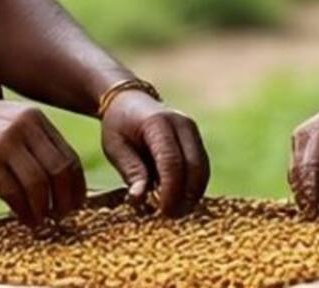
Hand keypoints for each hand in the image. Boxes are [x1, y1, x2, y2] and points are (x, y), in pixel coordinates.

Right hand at [0, 92, 86, 227]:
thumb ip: (36, 142)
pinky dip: (22, 210)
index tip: (76, 203)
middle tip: (61, 216)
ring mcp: (4, 143)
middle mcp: (25, 127)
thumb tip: (61, 180)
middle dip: (64, 199)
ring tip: (41, 220)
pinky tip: (24, 218)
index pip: (69, 156)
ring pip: (38, 183)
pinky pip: (12, 191)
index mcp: (36, 118)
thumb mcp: (13, 122)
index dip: (77, 186)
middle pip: (59, 170)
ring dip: (43, 208)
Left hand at [101, 90, 209, 216]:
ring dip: (192, 194)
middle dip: (185, 196)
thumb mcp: (115, 147)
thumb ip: (131, 171)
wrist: (130, 102)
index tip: (162, 211)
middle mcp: (182, 124)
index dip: (170, 190)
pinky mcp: (197, 140)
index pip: (171, 161)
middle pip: (195, 166)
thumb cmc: (119, 127)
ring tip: (174, 211)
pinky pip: (202, 168)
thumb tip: (139, 199)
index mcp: (158, 123)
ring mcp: (193, 131)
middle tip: (170, 216)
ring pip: (203, 169)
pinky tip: (180, 199)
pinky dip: (194, 187)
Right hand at [289, 88, 318, 210]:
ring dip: (308, 198)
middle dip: (308, 200)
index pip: (309, 167)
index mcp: (317, 132)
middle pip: (298, 176)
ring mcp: (297, 147)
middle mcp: (301, 139)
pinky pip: (301, 179)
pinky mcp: (299, 157)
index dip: (313, 193)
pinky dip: (310, 193)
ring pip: (297, 180)